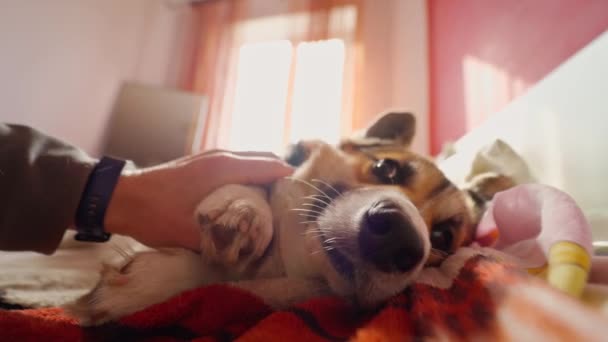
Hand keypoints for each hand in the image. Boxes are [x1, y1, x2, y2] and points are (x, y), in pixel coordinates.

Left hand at [104, 150, 292, 249]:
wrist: (118, 196)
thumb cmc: (153, 212)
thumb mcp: (188, 232)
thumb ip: (219, 240)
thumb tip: (244, 252)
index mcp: (223, 168)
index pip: (270, 165)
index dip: (290, 178)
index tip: (303, 195)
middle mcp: (221, 156)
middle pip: (264, 158)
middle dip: (281, 175)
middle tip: (292, 200)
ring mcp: (210, 156)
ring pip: (250, 159)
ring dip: (265, 174)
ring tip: (274, 200)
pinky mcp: (202, 162)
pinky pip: (237, 163)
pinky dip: (249, 175)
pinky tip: (247, 196)